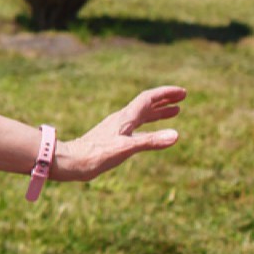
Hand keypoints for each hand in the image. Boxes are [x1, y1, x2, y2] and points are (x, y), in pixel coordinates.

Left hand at [57, 86, 184, 181]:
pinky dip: (149, 125)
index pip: (148, 99)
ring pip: (142, 115)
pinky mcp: (113, 138)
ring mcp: (117, 128)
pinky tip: (152, 132)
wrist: (71, 161)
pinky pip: (136, 126)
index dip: (166, 94)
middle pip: (146, 104)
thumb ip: (151, 141)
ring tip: (176, 111)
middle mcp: (121, 119)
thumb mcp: (126, 148)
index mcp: (125, 118)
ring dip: (159, 112)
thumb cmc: (96, 155)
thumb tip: (176, 135)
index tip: (182, 92)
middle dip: (165, 100)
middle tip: (182, 97)